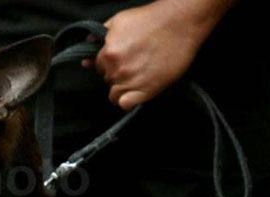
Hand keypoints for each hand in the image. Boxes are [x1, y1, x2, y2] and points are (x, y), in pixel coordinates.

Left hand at [84, 0, 233, 109]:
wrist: (180, 23)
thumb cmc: (151, 19)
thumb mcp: (120, 20)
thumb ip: (101, 34)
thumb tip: (88, 44)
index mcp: (108, 52)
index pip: (98, 66)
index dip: (109, 64)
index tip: (122, 61)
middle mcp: (116, 68)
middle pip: (107, 79)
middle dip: (116, 75)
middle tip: (133, 66)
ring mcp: (130, 81)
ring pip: (114, 94)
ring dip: (122, 89)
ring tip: (137, 79)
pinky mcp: (145, 91)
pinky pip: (125, 105)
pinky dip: (127, 102)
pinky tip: (135, 95)